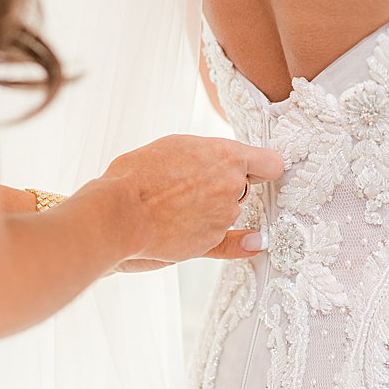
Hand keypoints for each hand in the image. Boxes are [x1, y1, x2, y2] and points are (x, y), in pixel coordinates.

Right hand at [98, 135, 282, 265]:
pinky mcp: (211, 241)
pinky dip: (242, 243)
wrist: (118, 213)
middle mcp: (233, 187)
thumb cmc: (138, 175)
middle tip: (191, 185)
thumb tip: (219, 162)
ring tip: (173, 206)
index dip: (262, 167)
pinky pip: (234, 243)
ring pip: (228, 210)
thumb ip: (207, 154)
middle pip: (243, 187)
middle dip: (225, 185)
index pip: (270, 163)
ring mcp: (224, 216)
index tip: (258, 170)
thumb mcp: (176, 145)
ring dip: (211, 209)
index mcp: (227, 157)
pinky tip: (253, 242)